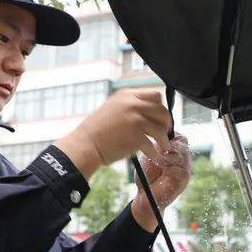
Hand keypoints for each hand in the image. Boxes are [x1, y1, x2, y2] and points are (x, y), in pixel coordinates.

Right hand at [53, 89, 170, 177]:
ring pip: (161, 128)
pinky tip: (154, 156)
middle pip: (162, 111)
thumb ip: (130, 106)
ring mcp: (135, 120)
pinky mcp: (137, 137)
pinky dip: (155, 152)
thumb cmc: (97, 130)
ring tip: (163, 147)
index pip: (155, 95)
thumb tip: (150, 112)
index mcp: (127, 95)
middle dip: (166, 123)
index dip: (161, 107)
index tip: (160, 117)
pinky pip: (153, 145)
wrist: (86, 144)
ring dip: (164, 140)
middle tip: (165, 132)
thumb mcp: (113, 107)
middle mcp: (133, 104)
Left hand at [131, 134, 192, 231]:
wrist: (145, 195)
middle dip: (170, 145)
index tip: (157, 140)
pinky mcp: (184, 180)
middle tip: (159, 150)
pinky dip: (171, 168)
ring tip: (158, 162)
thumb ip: (157, 145)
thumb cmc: (146, 175)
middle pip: (184, 143)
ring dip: (169, 156)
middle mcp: (182, 158)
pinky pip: (182, 170)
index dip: (170, 136)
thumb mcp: (149, 156)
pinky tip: (163, 171)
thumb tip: (161, 133)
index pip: (180, 137)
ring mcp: (185, 169)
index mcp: (175, 151)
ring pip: (184, 155)